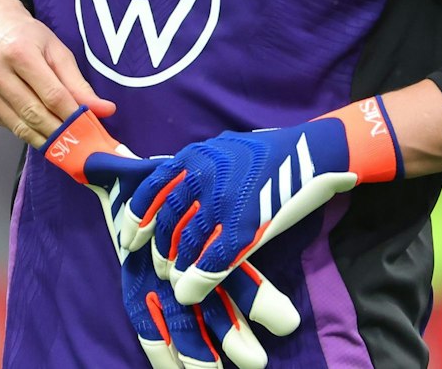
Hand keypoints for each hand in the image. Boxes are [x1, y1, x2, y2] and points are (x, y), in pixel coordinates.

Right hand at [0, 0, 113, 146]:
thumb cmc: (26, 36)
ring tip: (69, 147)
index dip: (74, 116)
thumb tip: (106, 110)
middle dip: (63, 134)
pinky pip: (10, 127)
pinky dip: (30, 134)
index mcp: (19, 52)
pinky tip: (46, 134)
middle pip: (35, 114)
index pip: (52, 95)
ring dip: (48, 141)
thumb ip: (79, 83)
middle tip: (84, 145)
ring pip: (21, 128)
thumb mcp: (56, 50)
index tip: (93, 130)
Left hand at [127, 100, 400, 307]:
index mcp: (193, 156)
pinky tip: (191, 291)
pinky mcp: (246, 225)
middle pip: (166, 222)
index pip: (150, 190)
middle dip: (159, 249)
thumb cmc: (264, 154)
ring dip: (176, 268)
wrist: (313, 154)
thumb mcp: (219, 149)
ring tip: (175, 281)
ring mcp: (224, 201)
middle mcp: (202, 176)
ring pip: (186, 243)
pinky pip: (213, 260)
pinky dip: (198, 280)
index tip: (129, 241)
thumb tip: (159, 182)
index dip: (135, 220)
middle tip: (158, 266)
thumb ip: (191, 166)